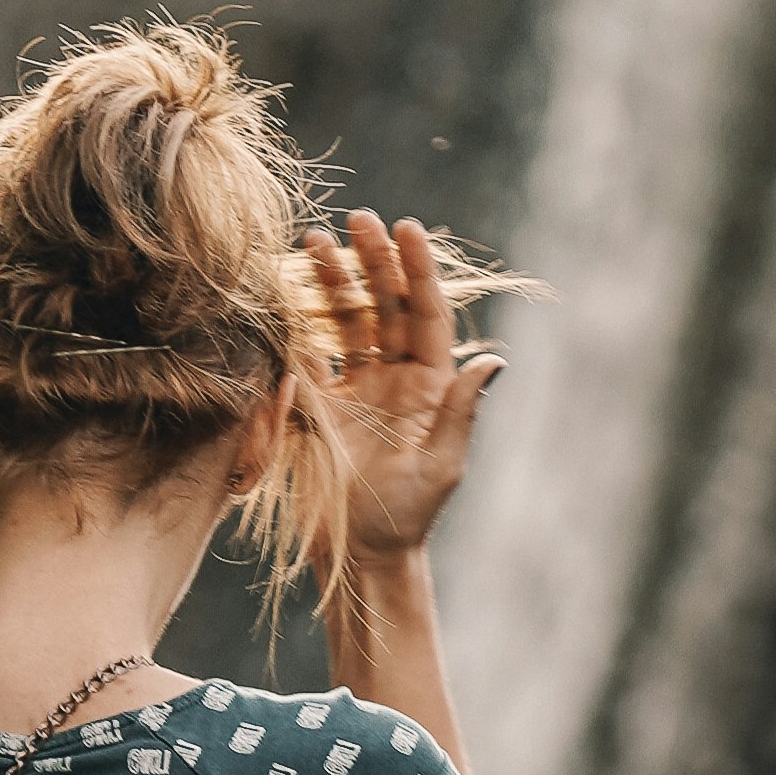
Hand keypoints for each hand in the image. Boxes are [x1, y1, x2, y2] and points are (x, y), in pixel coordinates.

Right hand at [307, 211, 502, 559]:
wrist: (361, 555)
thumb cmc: (408, 516)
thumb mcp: (442, 465)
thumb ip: (461, 412)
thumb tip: (490, 363)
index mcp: (430, 385)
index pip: (425, 314)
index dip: (417, 270)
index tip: (405, 228)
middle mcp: (394, 378)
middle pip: (384, 305)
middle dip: (372, 260)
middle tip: (356, 219)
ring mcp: (354, 389)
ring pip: (345, 321)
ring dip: (332, 281)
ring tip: (312, 242)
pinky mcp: (317, 407)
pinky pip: (308, 354)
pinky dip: (298, 322)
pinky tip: (285, 291)